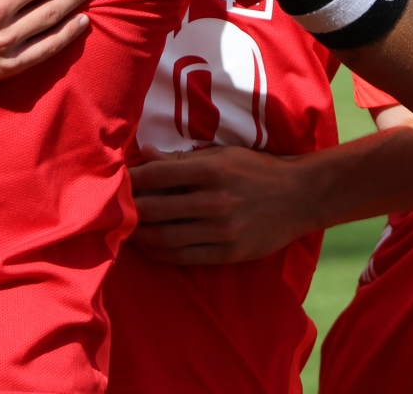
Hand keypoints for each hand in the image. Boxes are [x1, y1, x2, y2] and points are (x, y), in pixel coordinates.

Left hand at [126, 146, 317, 264]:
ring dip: (138, 235)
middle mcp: (214, 201)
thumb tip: (144, 155)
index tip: (116, 182)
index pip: (156, 175)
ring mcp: (221, 231)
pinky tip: (149, 246)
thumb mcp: (223, 154)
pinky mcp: (228, 254)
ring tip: (124, 230)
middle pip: (154, 209)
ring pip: (164, 238)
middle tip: (112, 210)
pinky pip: (183, 257)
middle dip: (128, 210)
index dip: (130, 180)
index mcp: (212, 170)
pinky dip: (159, 252)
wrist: (300, 196)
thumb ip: (182, 160)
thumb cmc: (257, 169)